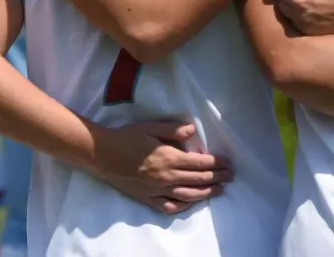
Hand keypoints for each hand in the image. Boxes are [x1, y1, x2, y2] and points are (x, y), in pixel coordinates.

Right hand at [93, 121, 231, 214]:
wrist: (103, 154)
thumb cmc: (126, 137)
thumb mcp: (149, 127)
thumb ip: (172, 129)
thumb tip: (193, 130)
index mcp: (169, 157)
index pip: (200, 163)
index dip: (217, 163)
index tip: (228, 163)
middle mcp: (167, 176)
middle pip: (199, 179)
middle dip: (218, 177)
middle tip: (230, 176)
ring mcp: (158, 189)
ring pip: (189, 194)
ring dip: (207, 192)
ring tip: (219, 190)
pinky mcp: (149, 198)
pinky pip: (171, 206)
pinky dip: (184, 205)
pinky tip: (192, 202)